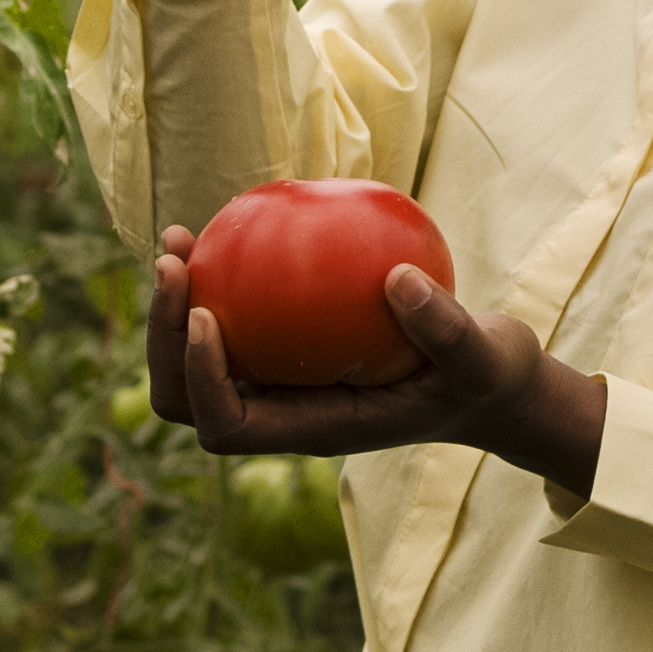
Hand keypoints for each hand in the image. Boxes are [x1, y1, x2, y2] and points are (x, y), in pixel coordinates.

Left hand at [144, 224, 607, 491]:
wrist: (488, 382)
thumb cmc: (484, 378)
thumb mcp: (484, 356)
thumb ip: (446, 328)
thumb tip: (397, 277)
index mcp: (313, 429)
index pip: (229, 425)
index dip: (201, 379)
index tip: (209, 316)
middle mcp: (283, 412)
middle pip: (187, 400)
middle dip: (164, 338)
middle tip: (173, 264)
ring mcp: (280, 382)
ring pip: (196, 359)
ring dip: (173, 307)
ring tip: (176, 238)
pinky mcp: (288, 349)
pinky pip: (235, 316)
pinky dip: (217, 278)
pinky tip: (225, 221)